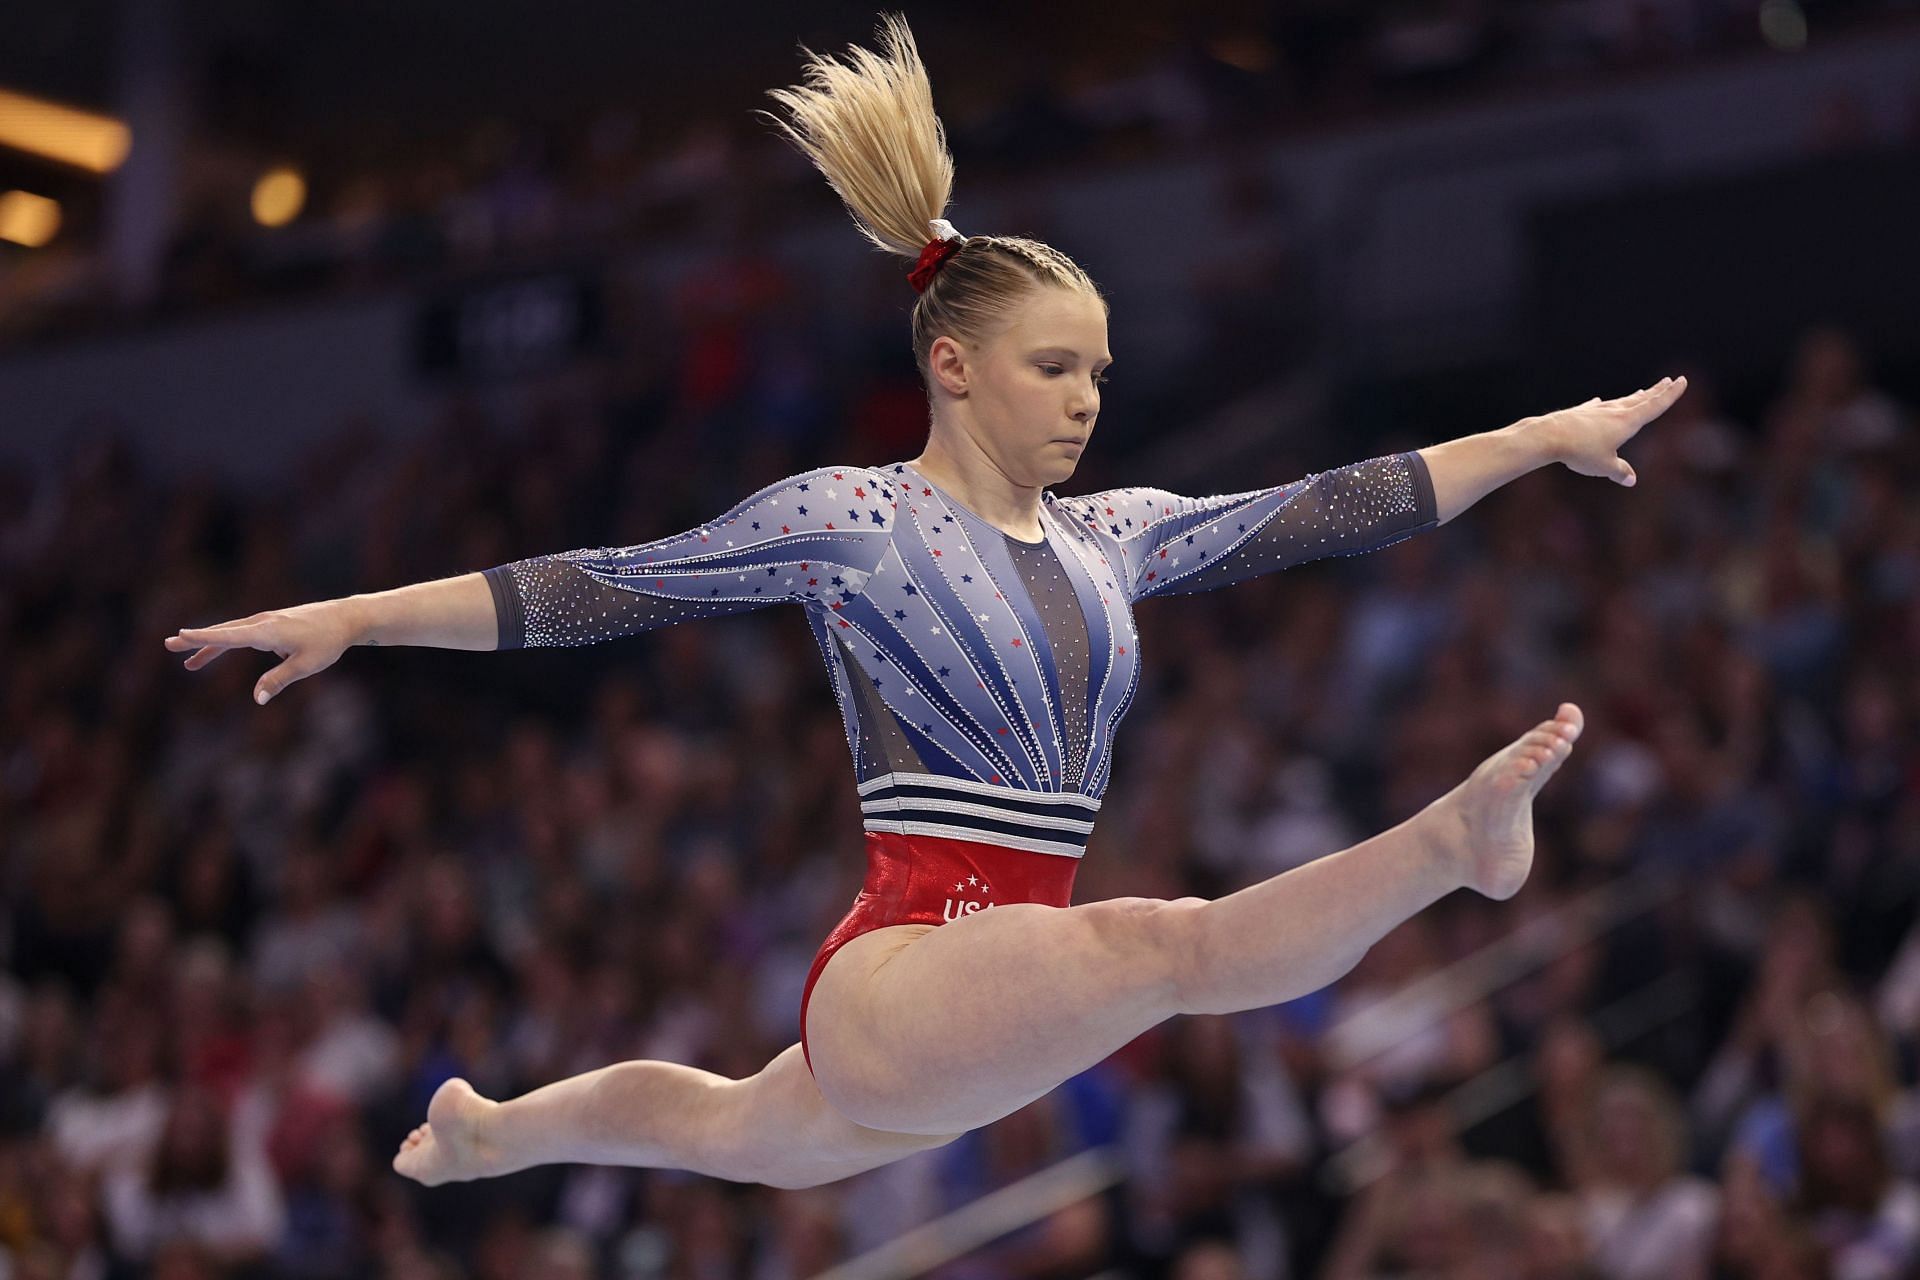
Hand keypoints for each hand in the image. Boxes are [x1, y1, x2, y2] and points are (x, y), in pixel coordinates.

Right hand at [163, 599, 358, 703]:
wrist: (345, 618)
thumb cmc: (328, 642)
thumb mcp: (306, 665)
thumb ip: (280, 680)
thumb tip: (257, 699)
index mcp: (268, 631)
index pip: (229, 636)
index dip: (204, 637)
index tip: (180, 635)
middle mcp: (262, 623)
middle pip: (224, 632)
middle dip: (197, 640)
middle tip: (169, 645)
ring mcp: (266, 621)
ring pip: (232, 634)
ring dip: (210, 646)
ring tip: (189, 663)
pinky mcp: (272, 624)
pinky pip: (243, 634)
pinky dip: (227, 642)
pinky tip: (221, 651)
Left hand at [1527, 376, 1687, 485]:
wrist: (1548, 436)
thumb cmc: (1580, 452)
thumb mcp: (1604, 466)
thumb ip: (1620, 471)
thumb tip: (1631, 480)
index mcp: (1627, 422)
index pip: (1654, 406)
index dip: (1670, 394)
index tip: (1682, 380)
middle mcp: (1614, 412)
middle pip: (1640, 400)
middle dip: (1657, 391)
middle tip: (1669, 380)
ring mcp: (1595, 411)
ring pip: (1619, 402)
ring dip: (1632, 397)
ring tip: (1642, 392)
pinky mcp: (1579, 414)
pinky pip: (1594, 408)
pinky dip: (1600, 406)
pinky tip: (1598, 401)